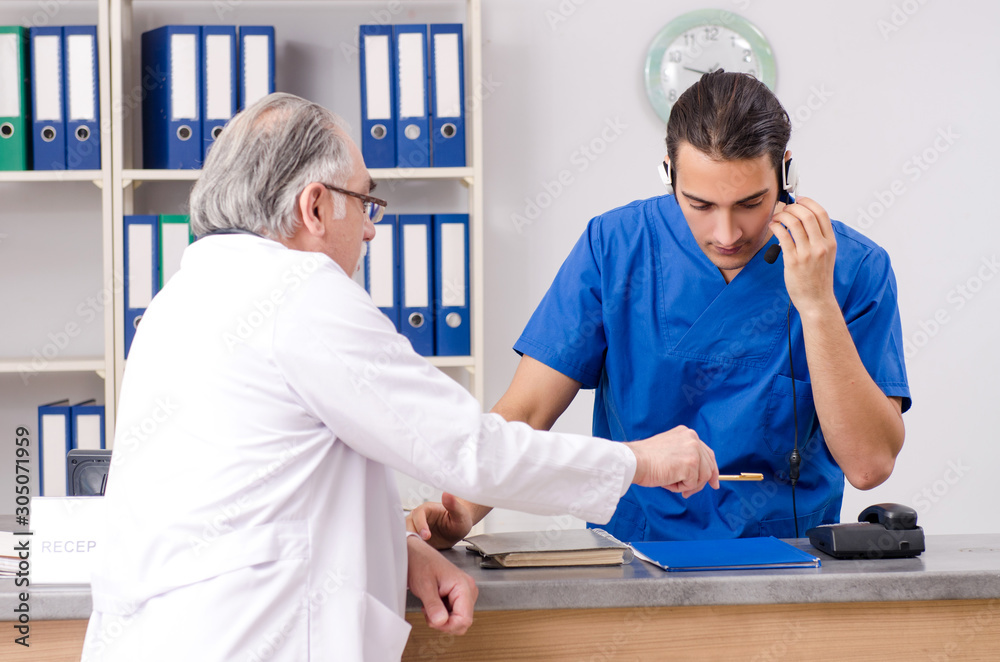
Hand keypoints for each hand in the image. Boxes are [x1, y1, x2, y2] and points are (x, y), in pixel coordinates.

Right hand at [407, 492, 474, 549]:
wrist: (459, 528)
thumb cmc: (460, 518)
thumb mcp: (460, 513)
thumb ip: (453, 505)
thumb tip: (446, 493)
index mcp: (427, 509)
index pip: (418, 515)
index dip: (421, 525)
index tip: (427, 536)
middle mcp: (418, 518)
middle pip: (407, 525)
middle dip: (412, 535)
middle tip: (420, 546)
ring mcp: (416, 529)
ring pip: (406, 534)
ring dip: (410, 543)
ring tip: (418, 552)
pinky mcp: (416, 539)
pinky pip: (410, 544)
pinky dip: (411, 549)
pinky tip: (418, 555)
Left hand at [407, 535, 477, 634]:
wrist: (416, 553)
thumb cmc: (420, 562)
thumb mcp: (424, 585)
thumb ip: (433, 605)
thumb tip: (441, 622)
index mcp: (464, 586)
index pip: (465, 619)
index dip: (448, 626)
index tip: (434, 621)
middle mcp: (468, 589)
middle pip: (463, 621)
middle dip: (445, 623)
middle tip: (430, 614)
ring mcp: (464, 592)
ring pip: (458, 619)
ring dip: (442, 619)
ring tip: (430, 606)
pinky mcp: (457, 594)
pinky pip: (454, 613)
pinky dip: (442, 614)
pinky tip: (433, 604)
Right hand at [625, 426, 719, 497]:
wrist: (634, 461)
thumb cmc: (646, 460)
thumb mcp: (670, 451)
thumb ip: (685, 457)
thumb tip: (701, 477)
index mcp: (686, 433)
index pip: (707, 453)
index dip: (712, 470)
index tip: (714, 482)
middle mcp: (693, 438)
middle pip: (709, 467)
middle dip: (700, 483)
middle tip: (687, 492)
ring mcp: (693, 450)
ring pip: (703, 477)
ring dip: (687, 485)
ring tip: (670, 482)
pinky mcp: (691, 464)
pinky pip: (692, 484)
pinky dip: (680, 487)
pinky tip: (668, 481)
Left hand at [769, 197, 838, 318]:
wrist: (816, 300)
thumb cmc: (819, 279)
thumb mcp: (827, 256)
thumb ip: (820, 239)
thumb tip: (806, 220)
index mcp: (831, 242)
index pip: (822, 214)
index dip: (809, 202)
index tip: (799, 199)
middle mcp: (821, 246)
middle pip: (807, 215)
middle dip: (793, 207)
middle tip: (785, 208)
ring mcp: (807, 253)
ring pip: (794, 223)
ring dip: (782, 215)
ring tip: (777, 217)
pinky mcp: (794, 261)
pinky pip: (783, 237)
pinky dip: (776, 227)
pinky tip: (773, 226)